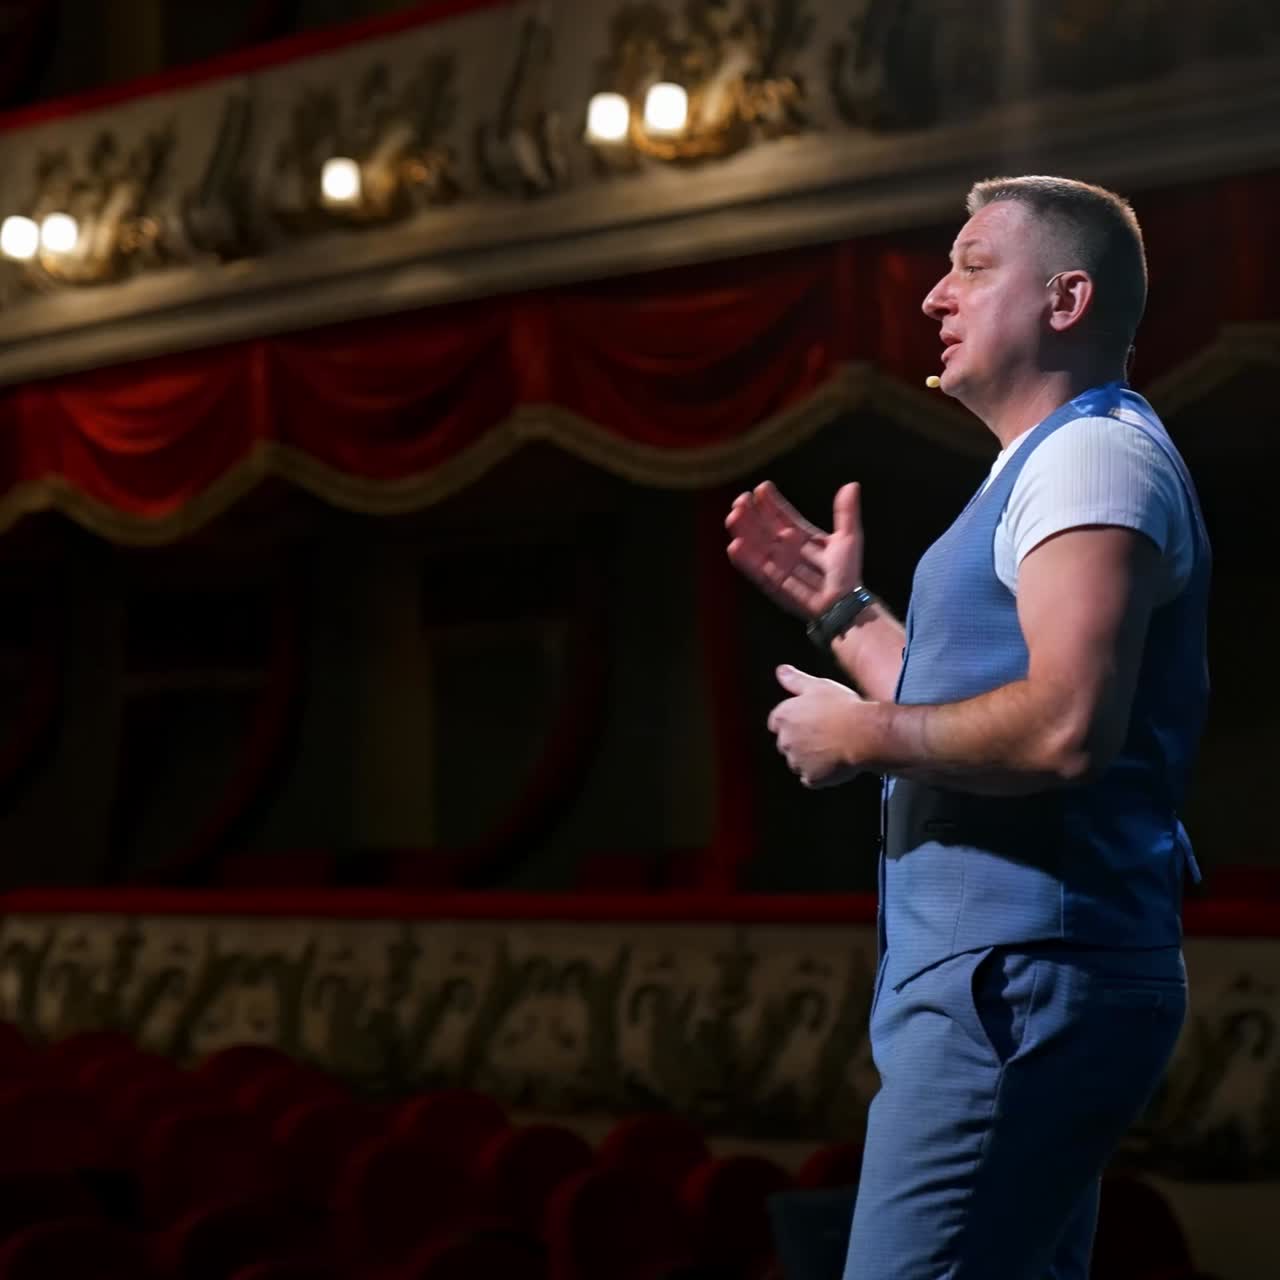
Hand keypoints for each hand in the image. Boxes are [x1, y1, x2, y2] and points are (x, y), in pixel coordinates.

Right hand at [725, 481, 863, 619]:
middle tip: (741, 499)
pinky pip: (756, 570)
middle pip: (764, 528)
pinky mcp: (773, 584)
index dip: (771, 503)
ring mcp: (778, 566)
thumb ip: (846, 512)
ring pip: (756, 546)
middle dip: (751, 514)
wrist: (844, 604)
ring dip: (744, 532)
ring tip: (733, 516)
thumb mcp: (849, 537)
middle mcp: (787, 549)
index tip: (762, 488)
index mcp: (802, 536)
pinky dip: (745, 559)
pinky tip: (734, 545)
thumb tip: (852, 485)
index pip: (782, 516)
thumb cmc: (847, 573)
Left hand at [767, 664, 866, 787]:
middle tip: (824, 734)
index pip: (776, 723)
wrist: (864, 734)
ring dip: (809, 759)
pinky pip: (811, 779)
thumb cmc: (842, 707)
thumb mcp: (818, 685)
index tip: (809, 721)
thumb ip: (795, 680)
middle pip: (786, 744)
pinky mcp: (811, 778)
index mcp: (783, 717)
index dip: (794, 721)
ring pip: (798, 762)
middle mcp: (785, 740)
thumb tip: (780, 670)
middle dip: (800, 741)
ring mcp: (797, 761)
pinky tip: (833, 764)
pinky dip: (819, 775)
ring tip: (832, 748)